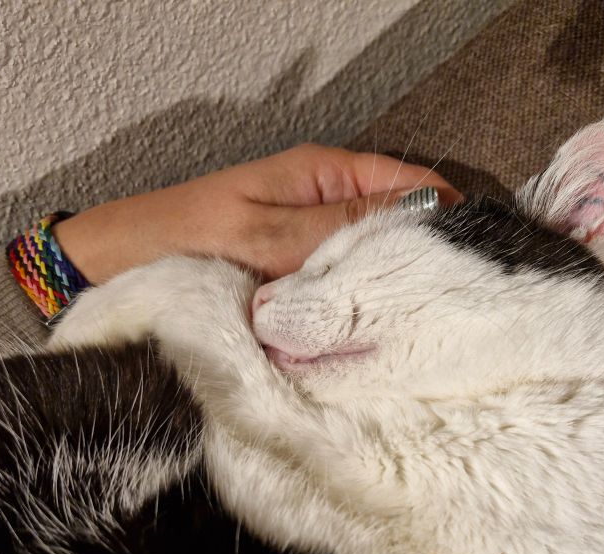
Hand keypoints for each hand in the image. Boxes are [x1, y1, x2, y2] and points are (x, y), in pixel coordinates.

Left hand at [53, 144, 461, 284]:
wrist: (127, 267)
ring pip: (373, 258)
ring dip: (392, 285)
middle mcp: (327, 202)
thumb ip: (340, 227)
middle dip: (425, 257)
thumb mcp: (269, 232)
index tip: (476, 258)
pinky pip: (345, 284)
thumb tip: (419, 219)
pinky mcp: (300, 274)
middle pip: (399, 222)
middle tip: (454, 303)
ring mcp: (315, 239)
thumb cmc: (190, 240)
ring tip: (426, 321)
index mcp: (326, 173)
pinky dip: (360, 302)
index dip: (448, 215)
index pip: (411, 182)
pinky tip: (377, 330)